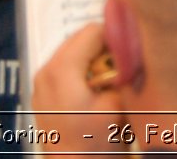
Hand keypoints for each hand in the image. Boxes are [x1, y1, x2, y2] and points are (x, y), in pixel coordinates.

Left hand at [30, 23, 125, 151]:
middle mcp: (46, 70)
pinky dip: (85, 73)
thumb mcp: (118, 104)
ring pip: (76, 53)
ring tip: (111, 85)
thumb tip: (135, 46)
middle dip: (105, 50)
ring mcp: (42, 83)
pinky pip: (68, 70)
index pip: (94, 30)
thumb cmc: (93, 146)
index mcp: (61, 69)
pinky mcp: (44, 94)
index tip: (131, 54)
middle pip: (82, 39)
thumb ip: (125, 69)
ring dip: (96, 62)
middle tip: (123, 71)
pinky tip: (97, 94)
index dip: (116, 38)